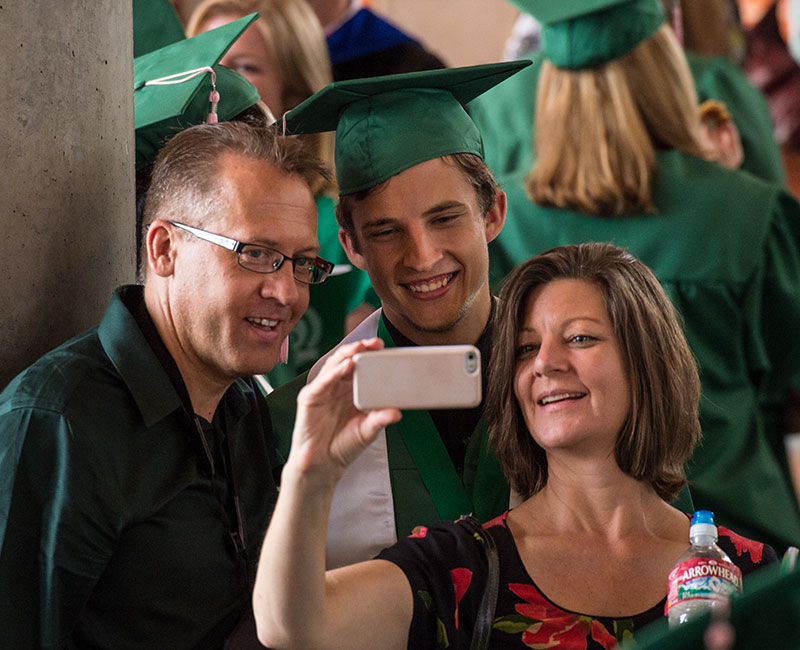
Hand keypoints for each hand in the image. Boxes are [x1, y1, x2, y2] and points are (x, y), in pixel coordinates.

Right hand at [289, 338, 400, 480]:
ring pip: (333, 365)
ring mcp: (322, 390)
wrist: (323, 465)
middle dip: (361, 348)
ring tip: (360, 348)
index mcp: (351, 390)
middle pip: (347, 360)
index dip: (371, 355)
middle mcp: (336, 386)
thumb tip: (397, 412)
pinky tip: (345, 366)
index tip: (385, 349)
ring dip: (347, 354)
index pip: (361, 366)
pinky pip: (322, 381)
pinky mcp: (310, 398)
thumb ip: (381, 419)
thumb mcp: (368, 430)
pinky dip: (334, 372)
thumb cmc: (343, 446)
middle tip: (376, 343)